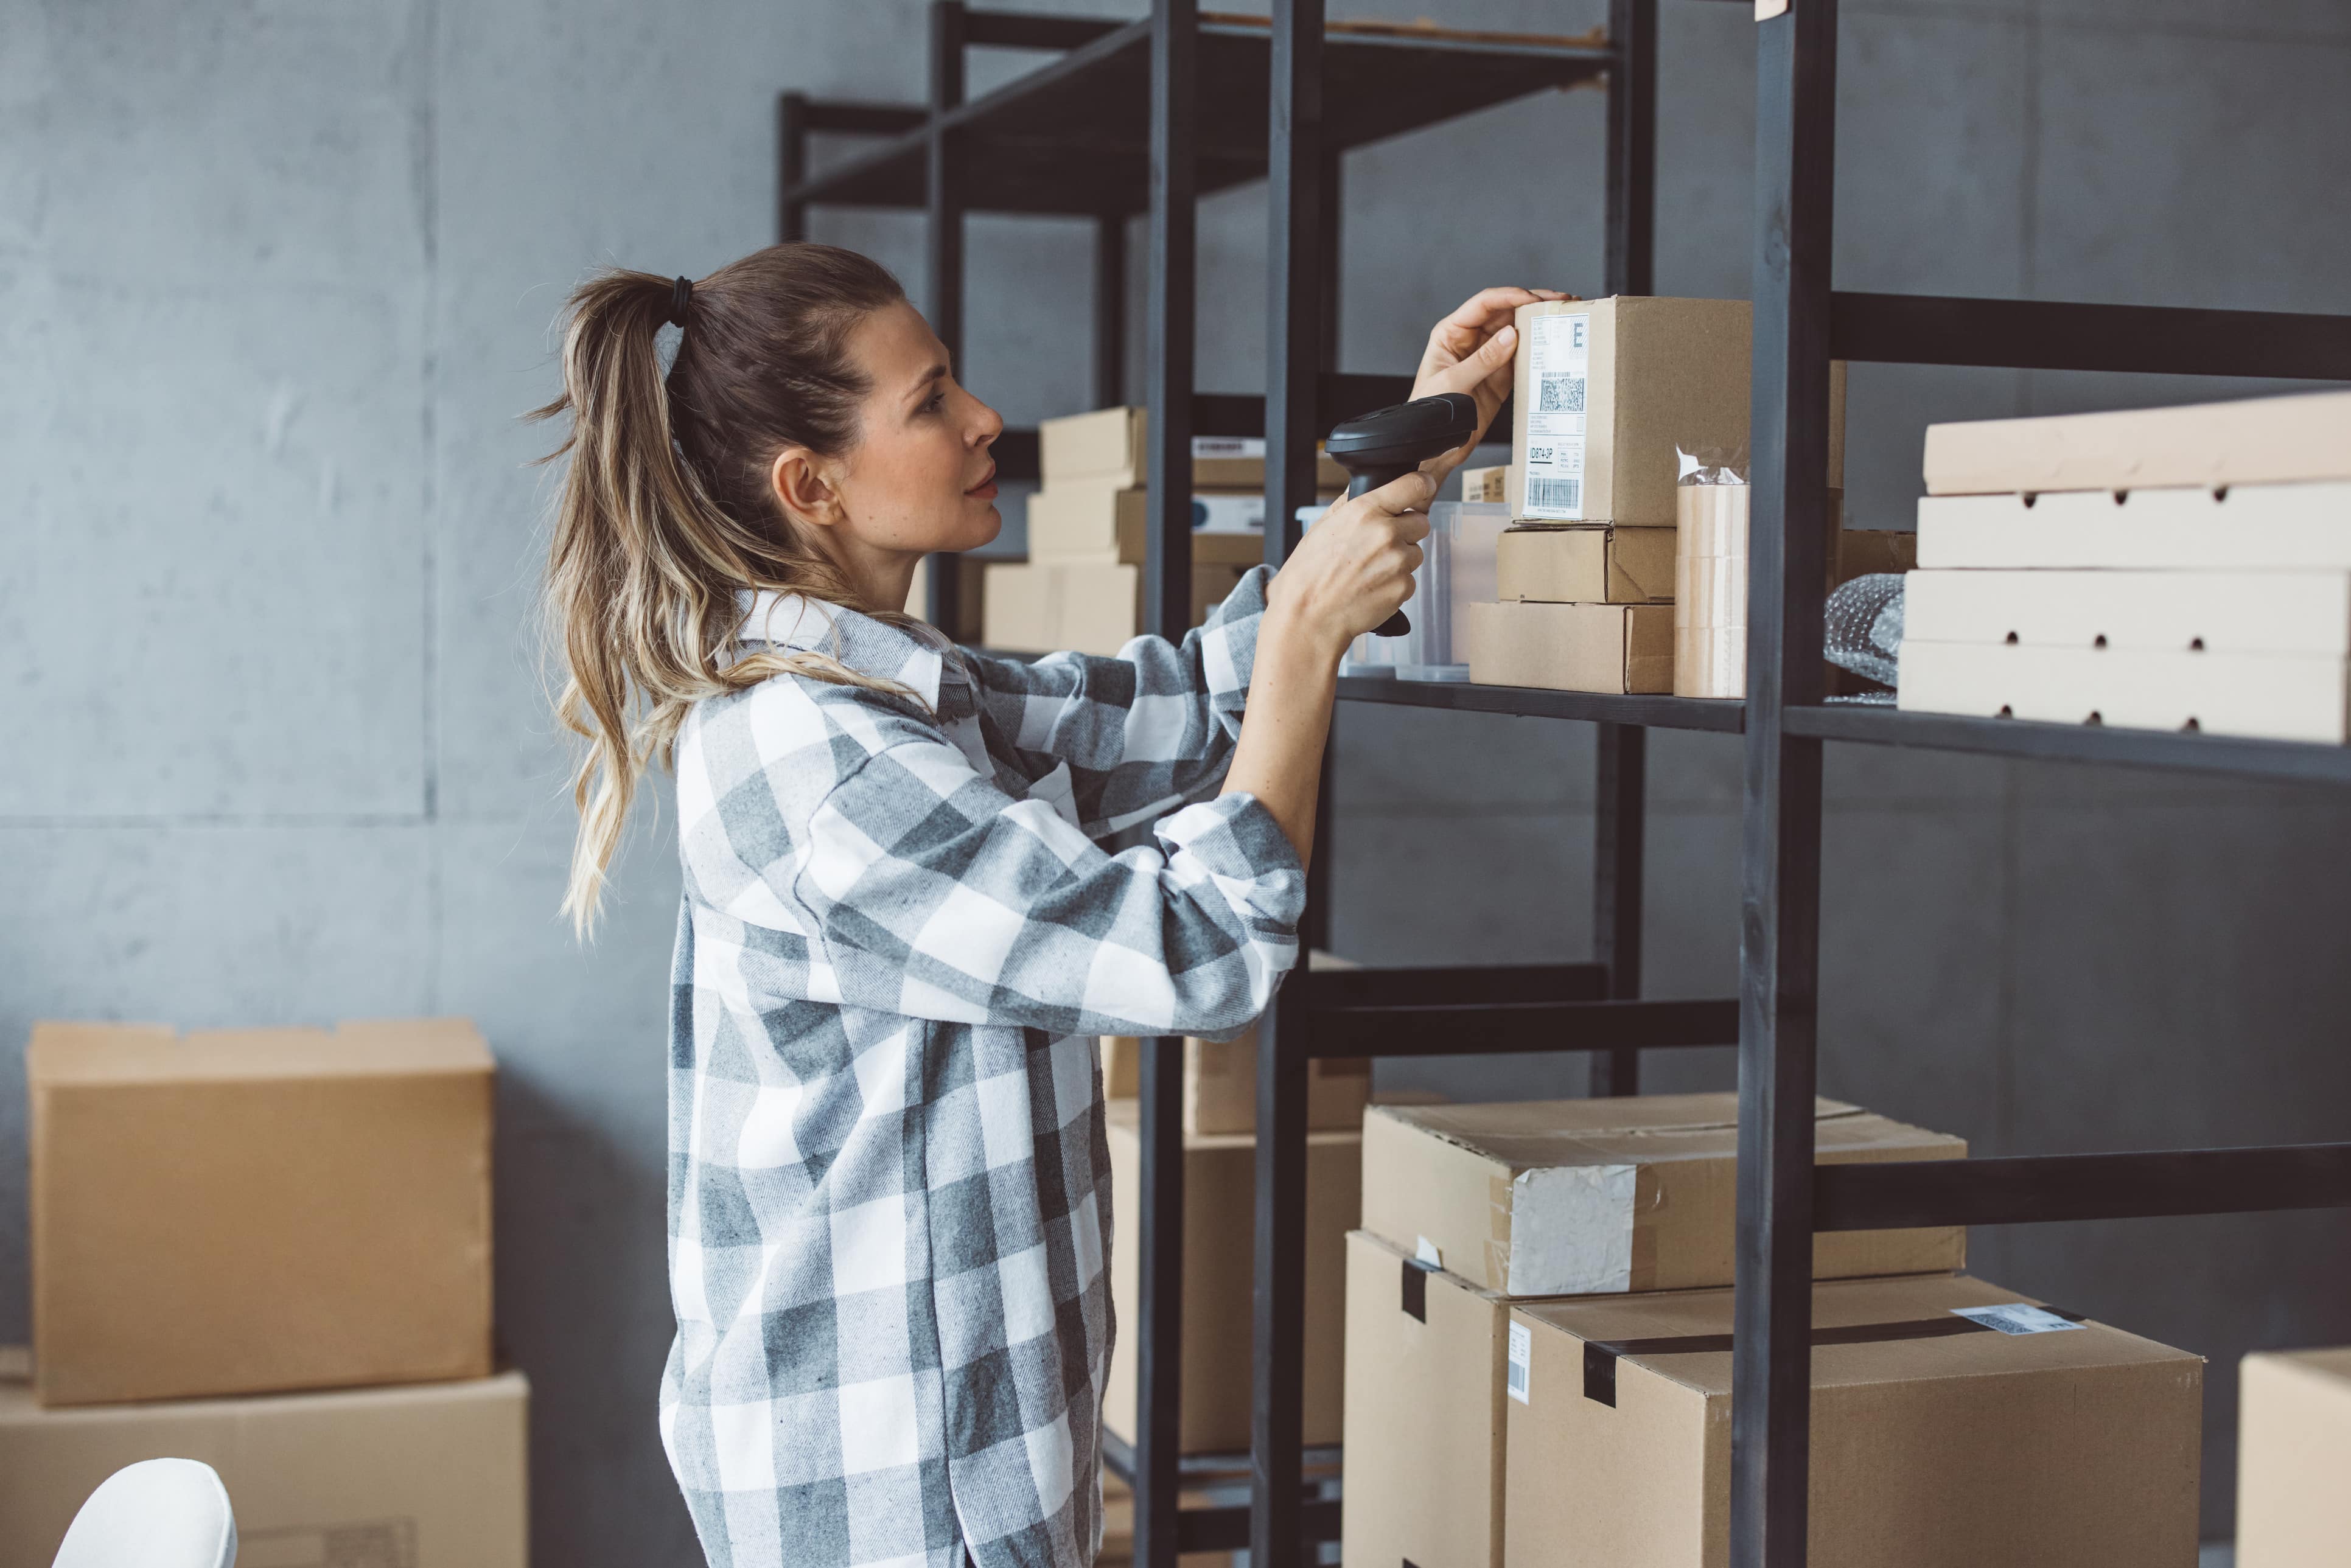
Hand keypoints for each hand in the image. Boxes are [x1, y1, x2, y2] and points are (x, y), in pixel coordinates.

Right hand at [1266, 470, 1435, 657]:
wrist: (1309, 617)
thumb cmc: (1308, 575)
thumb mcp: (1322, 527)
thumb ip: (1351, 505)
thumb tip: (1369, 490)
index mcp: (1365, 511)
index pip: (1414, 485)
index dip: (1421, 486)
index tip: (1421, 489)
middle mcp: (1386, 533)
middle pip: (1421, 522)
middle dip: (1406, 531)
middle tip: (1380, 545)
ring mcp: (1397, 561)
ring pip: (1416, 552)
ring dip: (1400, 559)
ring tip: (1369, 571)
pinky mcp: (1404, 586)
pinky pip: (1410, 579)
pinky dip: (1395, 583)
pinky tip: (1371, 587)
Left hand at [1409, 286, 1576, 484]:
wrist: (1433, 448)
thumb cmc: (1428, 414)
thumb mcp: (1454, 383)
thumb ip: (1483, 360)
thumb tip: (1511, 336)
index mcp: (1452, 333)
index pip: (1484, 304)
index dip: (1510, 297)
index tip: (1534, 299)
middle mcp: (1471, 340)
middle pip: (1505, 312)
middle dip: (1532, 304)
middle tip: (1559, 301)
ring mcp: (1487, 357)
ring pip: (1517, 332)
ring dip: (1539, 325)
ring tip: (1564, 318)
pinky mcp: (1500, 377)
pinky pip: (1522, 357)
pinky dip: (1538, 351)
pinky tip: (1555, 346)